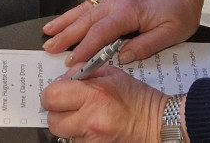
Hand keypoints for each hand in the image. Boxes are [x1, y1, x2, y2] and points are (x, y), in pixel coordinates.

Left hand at [41, 65, 167, 141]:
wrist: (159, 124)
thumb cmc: (137, 98)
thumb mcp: (109, 73)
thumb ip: (81, 72)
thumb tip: (62, 79)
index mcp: (92, 96)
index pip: (51, 97)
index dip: (50, 94)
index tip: (57, 91)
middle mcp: (90, 121)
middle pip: (52, 121)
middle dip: (55, 111)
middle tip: (66, 104)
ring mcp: (94, 140)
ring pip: (63, 134)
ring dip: (67, 124)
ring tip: (82, 115)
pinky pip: (76, 142)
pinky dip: (79, 134)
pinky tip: (90, 125)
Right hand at [42, 0, 209, 67]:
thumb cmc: (179, 11)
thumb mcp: (171, 34)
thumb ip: (144, 45)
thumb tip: (121, 58)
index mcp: (128, 11)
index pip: (101, 32)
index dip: (85, 48)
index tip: (73, 62)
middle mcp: (114, 3)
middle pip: (85, 20)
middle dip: (65, 35)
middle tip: (48, 48)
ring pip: (82, 12)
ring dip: (64, 23)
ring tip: (47, 33)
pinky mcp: (112, 0)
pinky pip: (88, 8)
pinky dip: (73, 15)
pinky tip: (64, 21)